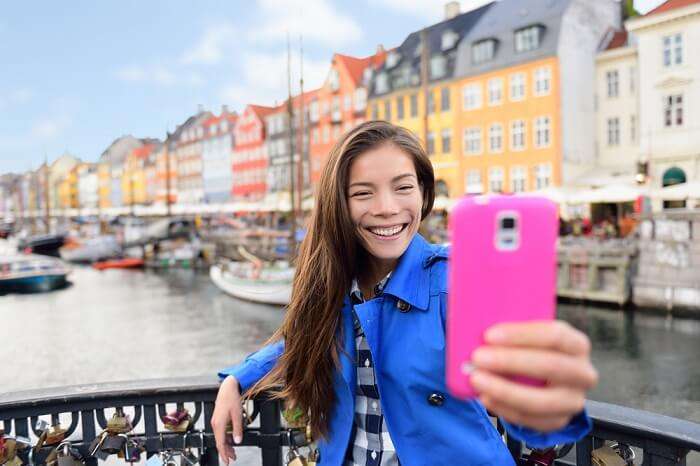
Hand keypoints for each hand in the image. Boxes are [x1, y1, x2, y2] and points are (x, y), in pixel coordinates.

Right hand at [211, 375, 244, 462]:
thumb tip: (238, 441)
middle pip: (220, 442)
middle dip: (226, 451)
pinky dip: (225, 438)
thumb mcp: (238, 415)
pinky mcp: (218, 418)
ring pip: (220, 437)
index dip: (224, 453)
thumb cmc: (232, 399)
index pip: (220, 443)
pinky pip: (220, 432)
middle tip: (232, 458)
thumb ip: (237, 429)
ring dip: (226, 445)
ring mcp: (215, 421)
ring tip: (233, 451)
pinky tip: (231, 440)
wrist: (228, 388)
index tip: (227, 461)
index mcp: (219, 424)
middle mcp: (215, 424)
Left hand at [470, 320, 597, 431]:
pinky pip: (531, 420)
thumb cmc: (529, 350)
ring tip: (477, 379)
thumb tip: (474, 329)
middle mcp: (582, 373)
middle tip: (478, 357)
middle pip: (550, 366)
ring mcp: (573, 400)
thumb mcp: (525, 334)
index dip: (521, 335)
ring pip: (540, 400)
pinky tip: (486, 397)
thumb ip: (509, 329)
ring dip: (504, 390)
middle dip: (510, 362)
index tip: (489, 335)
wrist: (541, 378)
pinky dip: (505, 408)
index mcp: (576, 344)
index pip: (554, 335)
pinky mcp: (558, 421)